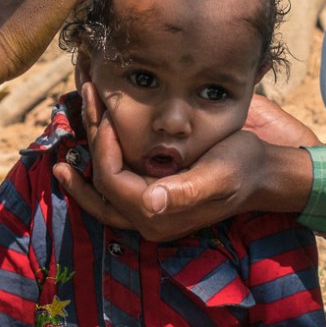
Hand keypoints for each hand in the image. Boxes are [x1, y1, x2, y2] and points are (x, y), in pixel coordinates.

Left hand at [55, 83, 315, 240]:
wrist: (263, 174)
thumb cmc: (243, 167)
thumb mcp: (219, 175)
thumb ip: (187, 191)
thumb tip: (151, 203)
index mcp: (160, 215)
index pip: (113, 180)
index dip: (104, 146)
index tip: (108, 112)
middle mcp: (149, 221)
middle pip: (102, 186)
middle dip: (90, 145)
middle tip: (82, 105)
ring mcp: (150, 215)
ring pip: (102, 195)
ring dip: (83, 168)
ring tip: (62, 148)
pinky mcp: (153, 204)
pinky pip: (113, 195)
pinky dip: (95, 178)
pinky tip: (77, 165)